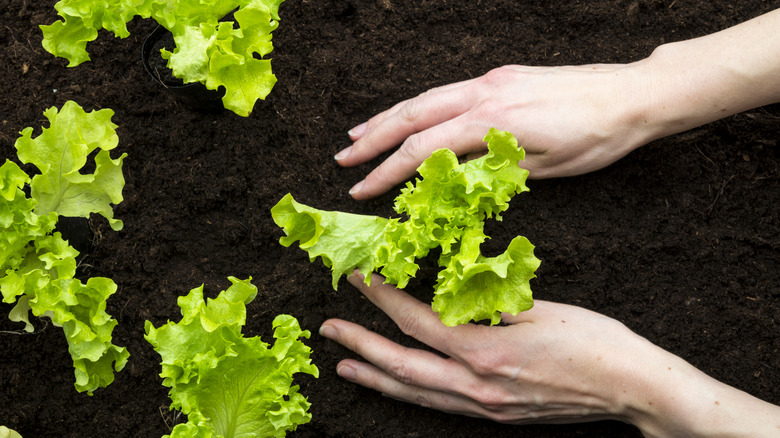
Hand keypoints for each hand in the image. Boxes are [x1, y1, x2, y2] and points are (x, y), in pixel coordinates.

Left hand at [320, 274, 779, 436]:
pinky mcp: (497, 415)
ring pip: (417, 394)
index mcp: (488, 353)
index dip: (385, 300)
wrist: (632, 388)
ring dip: (377, 378)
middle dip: (361, 346)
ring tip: (345, 366)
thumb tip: (453, 289)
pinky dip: (410, 394)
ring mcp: (486, 407)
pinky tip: (399, 387)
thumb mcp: (541, 308)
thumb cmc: (595, 342)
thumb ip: (490, 302)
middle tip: (330, 330)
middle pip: (404, 366)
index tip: (361, 277)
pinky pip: (440, 405)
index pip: (420, 323)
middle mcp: (478, 386)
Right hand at [335, 63, 656, 198]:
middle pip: (412, 115)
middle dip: (373, 138)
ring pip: (426, 98)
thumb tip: (451, 181)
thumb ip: (492, 170)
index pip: (424, 149)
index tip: (362, 190)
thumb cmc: (597, 138)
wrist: (634, 96)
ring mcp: (492, 80)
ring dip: (389, 117)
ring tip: (359, 132)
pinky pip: (447, 90)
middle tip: (342, 158)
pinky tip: (410, 115)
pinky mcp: (502, 77)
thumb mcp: (545, 168)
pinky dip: (419, 105)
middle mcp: (484, 93)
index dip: (388, 172)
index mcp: (491, 120)